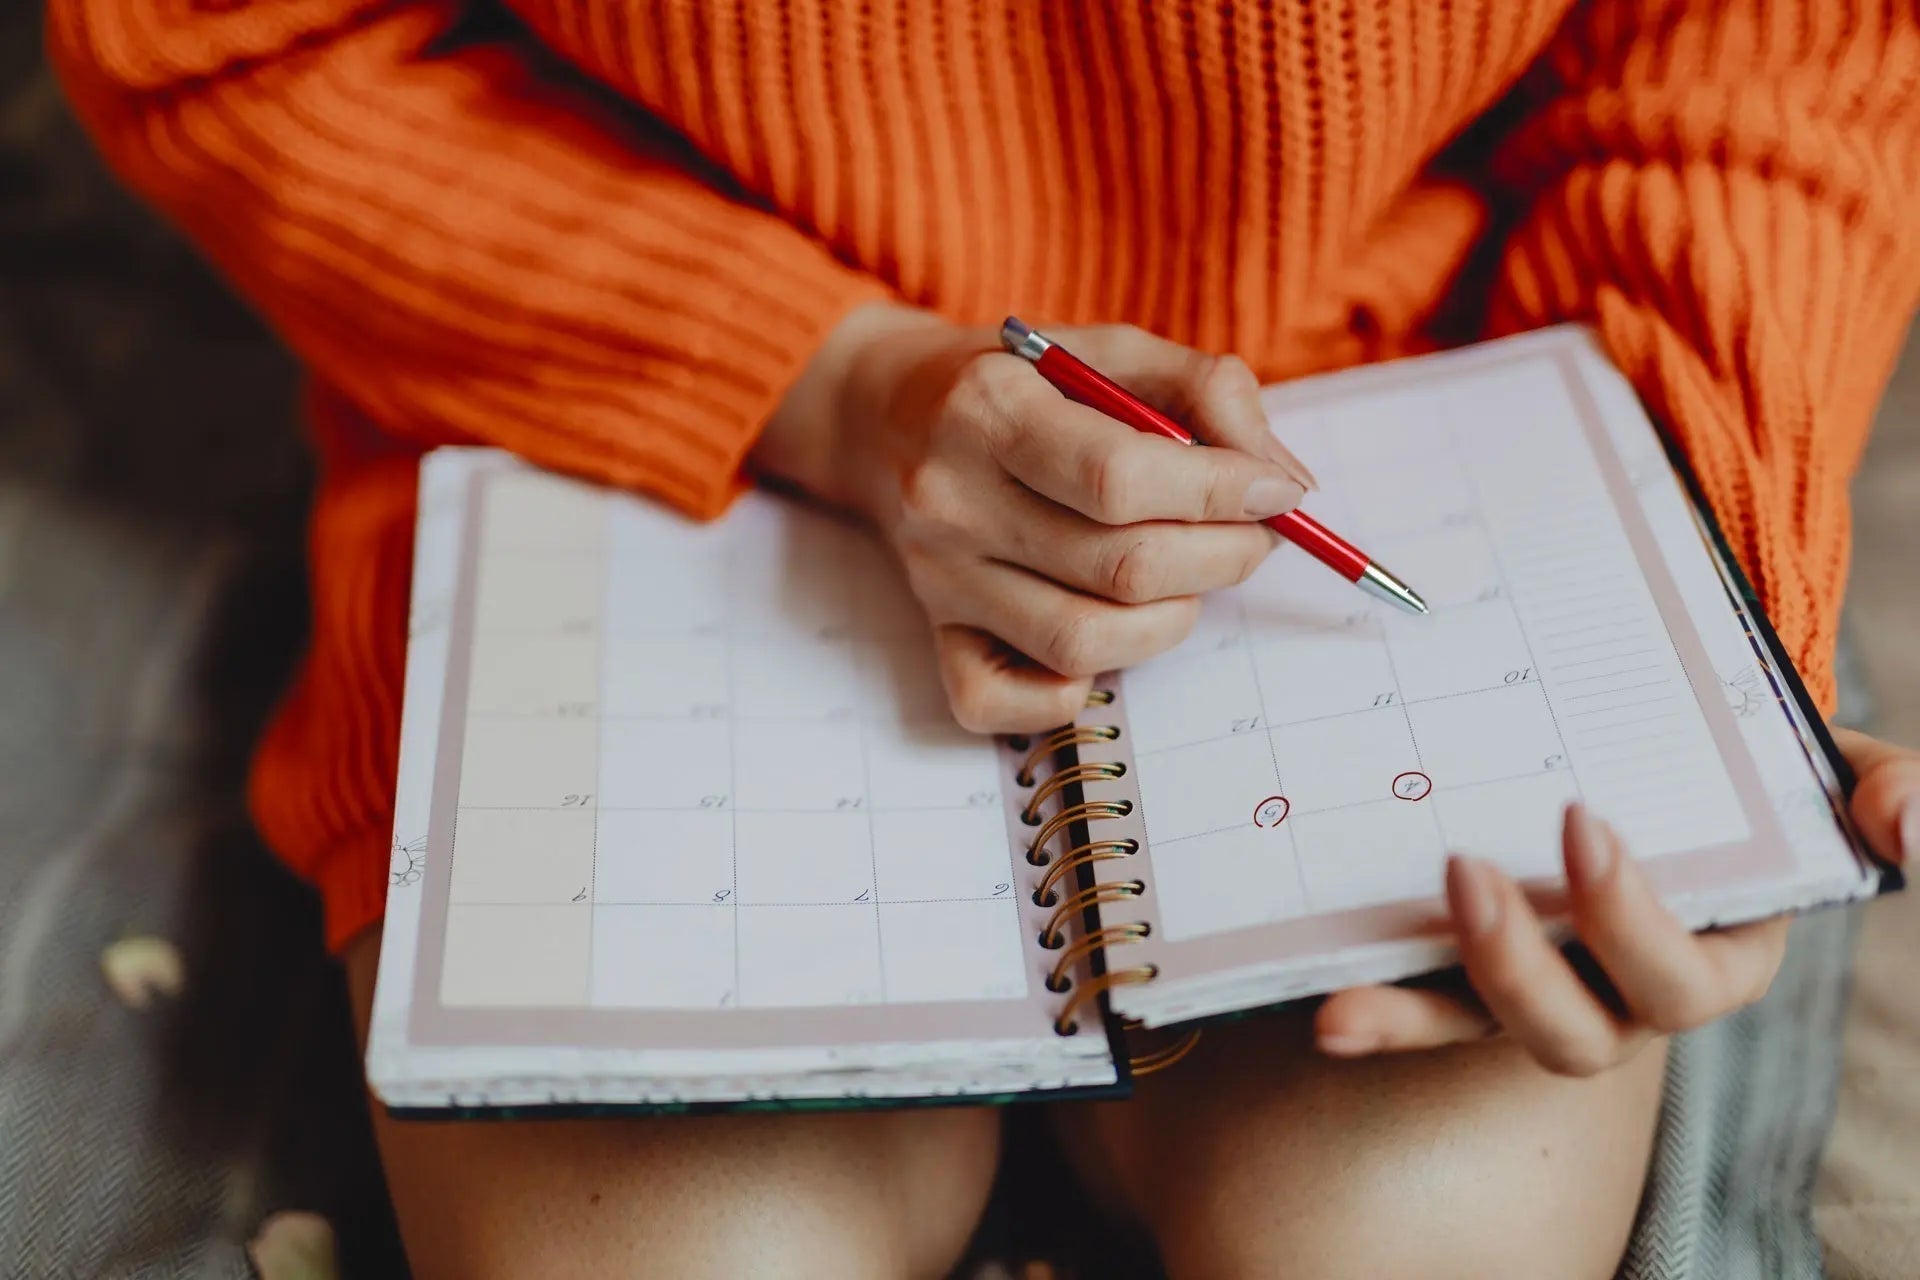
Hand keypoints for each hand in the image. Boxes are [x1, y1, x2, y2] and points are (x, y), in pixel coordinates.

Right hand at [754, 304, 1312, 731]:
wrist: (884, 414)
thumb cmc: (1018, 382)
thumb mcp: (1107, 349)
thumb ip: (1205, 390)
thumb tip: (1284, 483)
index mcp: (990, 408)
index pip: (1121, 477)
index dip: (1222, 492)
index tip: (1278, 492)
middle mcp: (952, 499)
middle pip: (1119, 568)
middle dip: (1222, 558)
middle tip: (1251, 537)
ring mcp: (939, 577)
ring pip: (1083, 642)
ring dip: (1170, 620)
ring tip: (1186, 577)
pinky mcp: (932, 634)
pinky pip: (999, 703)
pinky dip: (1067, 694)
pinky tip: (1103, 637)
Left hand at [1314, 728, 1919, 1075]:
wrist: (1658, 756)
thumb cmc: (1744, 771)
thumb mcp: (1821, 768)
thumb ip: (1883, 789)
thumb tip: (1908, 827)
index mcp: (1712, 952)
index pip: (1681, 971)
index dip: (1631, 918)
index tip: (1581, 821)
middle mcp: (1620, 991)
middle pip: (1577, 1028)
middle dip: (1520, 964)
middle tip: (1463, 870)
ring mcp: (1539, 987)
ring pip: (1486, 1030)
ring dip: (1423, 1008)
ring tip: (1350, 985)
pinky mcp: (1465, 975)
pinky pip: (1420, 1009)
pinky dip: (1377, 1017)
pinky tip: (1325, 1011)